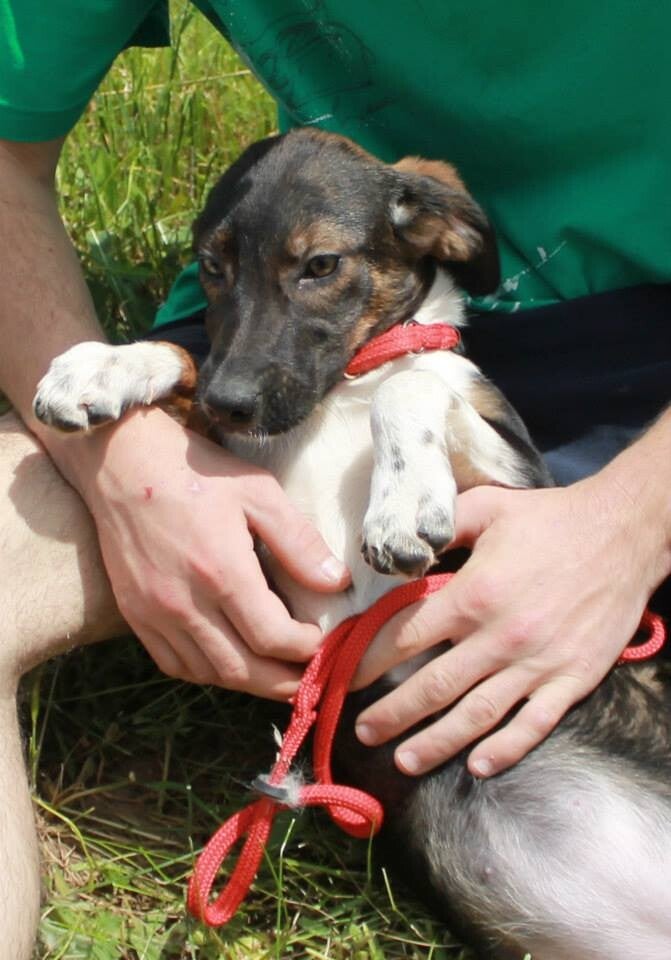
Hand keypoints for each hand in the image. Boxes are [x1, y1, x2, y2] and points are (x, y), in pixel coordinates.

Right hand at [54, 407, 348, 698]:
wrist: (123, 461)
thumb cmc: (197, 472)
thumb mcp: (259, 492)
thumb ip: (298, 541)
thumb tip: (336, 582)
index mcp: (222, 572)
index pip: (272, 638)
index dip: (305, 649)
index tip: (323, 642)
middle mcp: (186, 602)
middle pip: (243, 670)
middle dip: (283, 683)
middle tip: (310, 681)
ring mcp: (155, 613)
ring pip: (208, 673)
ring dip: (248, 683)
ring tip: (276, 676)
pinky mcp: (135, 613)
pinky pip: (174, 664)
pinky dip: (207, 673)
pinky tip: (229, 663)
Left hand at [353, 472, 668, 776]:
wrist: (624, 534)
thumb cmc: (551, 519)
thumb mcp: (487, 507)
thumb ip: (439, 528)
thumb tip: (399, 550)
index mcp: (474, 595)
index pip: (407, 636)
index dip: (370, 659)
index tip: (346, 674)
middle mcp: (501, 637)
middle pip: (434, 686)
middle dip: (393, 713)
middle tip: (362, 731)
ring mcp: (538, 664)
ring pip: (477, 715)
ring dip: (436, 743)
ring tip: (404, 760)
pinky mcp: (572, 679)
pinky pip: (534, 724)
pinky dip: (506, 749)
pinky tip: (478, 766)